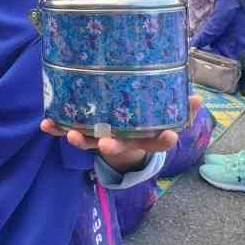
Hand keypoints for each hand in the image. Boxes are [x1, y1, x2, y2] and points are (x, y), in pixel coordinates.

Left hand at [40, 95, 202, 173]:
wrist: (125, 137)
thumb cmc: (148, 121)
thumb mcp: (168, 114)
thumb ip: (182, 107)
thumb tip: (198, 97)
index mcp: (147, 137)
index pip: (160, 141)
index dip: (165, 140)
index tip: (171, 135)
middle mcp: (124, 142)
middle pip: (119, 147)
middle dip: (111, 146)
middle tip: (106, 144)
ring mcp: (102, 139)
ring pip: (90, 144)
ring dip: (79, 140)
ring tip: (71, 135)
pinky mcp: (84, 134)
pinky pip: (69, 132)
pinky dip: (57, 129)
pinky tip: (46, 124)